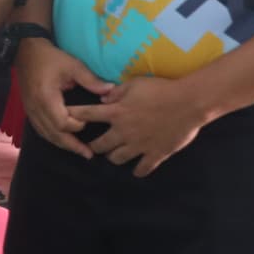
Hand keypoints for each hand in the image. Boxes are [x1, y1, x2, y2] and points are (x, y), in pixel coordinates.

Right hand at [14, 37, 110, 157]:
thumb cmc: (50, 58)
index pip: (62, 121)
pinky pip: (41, 130)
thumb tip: (111, 91)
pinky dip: (53, 137)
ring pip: (46, 134)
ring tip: (78, 152)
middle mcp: (36, 108)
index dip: (77, 126)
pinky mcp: (29, 111)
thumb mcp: (73, 65)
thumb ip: (91, 80)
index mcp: (46, 97)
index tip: (88, 122)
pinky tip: (63, 141)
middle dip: (71, 145)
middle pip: (54, 134)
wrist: (26, 52)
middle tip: (88, 154)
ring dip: (62, 144)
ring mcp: (30, 111)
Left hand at [81, 73, 213, 176]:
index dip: (72, 117)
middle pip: (98, 146)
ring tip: (116, 154)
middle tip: (96, 145)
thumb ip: (116, 92)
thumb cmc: (162, 89)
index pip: (86, 115)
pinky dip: (138, 170)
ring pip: (116, 159)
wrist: (190, 102)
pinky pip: (142, 169)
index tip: (63, 120)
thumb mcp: (135, 84)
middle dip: (94, 146)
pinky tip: (137, 168)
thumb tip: (102, 99)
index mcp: (116, 113)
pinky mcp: (155, 154)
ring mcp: (139, 145)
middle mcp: (123, 132)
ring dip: (114, 157)